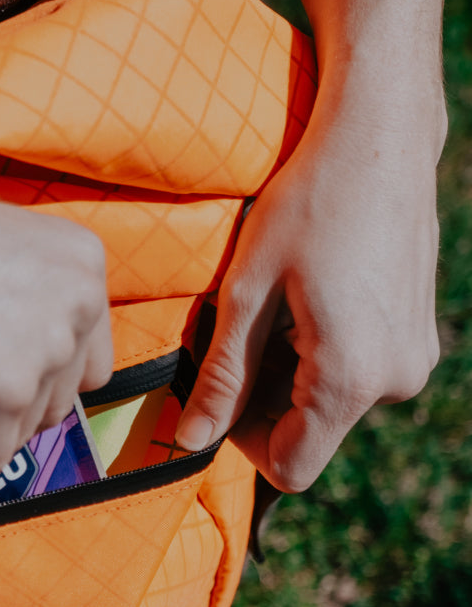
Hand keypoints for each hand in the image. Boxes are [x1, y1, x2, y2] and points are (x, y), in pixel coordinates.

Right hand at [0, 173, 112, 479]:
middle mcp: (78, 304)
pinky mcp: (2, 398)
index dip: (44, 376)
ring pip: (24, 431)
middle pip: (61, 396)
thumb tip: (23, 362)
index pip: (87, 351)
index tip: (8, 385)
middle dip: (10, 404)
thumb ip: (25, 300)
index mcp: (80, 261)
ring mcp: (44, 353)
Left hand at [175, 109, 441, 491]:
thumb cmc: (307, 206)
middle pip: (308, 430)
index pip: (290, 466)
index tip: (218, 391)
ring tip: (274, 302)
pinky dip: (318, 350)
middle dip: (261, 396)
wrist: (380, 140)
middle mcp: (396, 381)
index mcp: (352, 377)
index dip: (241, 442)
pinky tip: (305, 294)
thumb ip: (222, 376)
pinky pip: (355, 370)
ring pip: (329, 399)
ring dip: (288, 369)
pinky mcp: (416, 335)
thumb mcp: (246, 293)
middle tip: (238, 329)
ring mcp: (413, 358)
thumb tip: (190, 441)